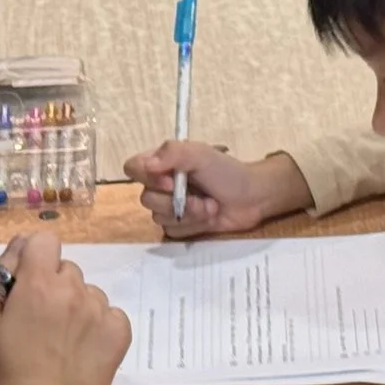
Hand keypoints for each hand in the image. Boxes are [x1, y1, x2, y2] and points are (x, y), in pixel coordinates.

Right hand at [0, 232, 129, 384]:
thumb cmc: (4, 373)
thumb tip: (19, 247)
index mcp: (38, 283)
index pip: (44, 241)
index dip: (33, 258)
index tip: (26, 284)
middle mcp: (74, 290)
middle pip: (66, 268)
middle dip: (52, 285)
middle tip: (39, 320)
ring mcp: (101, 311)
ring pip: (88, 292)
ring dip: (76, 305)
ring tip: (61, 339)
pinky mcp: (119, 333)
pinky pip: (110, 313)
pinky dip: (98, 324)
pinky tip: (81, 347)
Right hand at [124, 142, 311, 238]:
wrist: (252, 197)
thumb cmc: (227, 171)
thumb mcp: (201, 154)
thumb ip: (173, 152)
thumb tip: (147, 164)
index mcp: (162, 163)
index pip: (132, 168)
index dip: (147, 178)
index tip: (171, 182)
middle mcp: (161, 185)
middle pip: (146, 199)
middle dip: (176, 203)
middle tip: (201, 198)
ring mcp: (170, 207)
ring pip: (159, 218)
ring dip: (188, 214)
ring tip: (210, 206)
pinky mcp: (181, 225)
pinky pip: (172, 231)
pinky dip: (192, 226)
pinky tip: (208, 217)